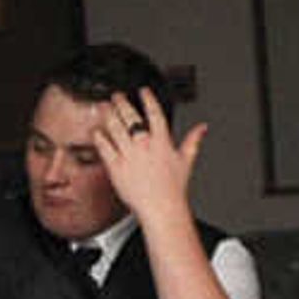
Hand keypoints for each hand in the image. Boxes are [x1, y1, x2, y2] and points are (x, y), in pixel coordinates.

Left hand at [89, 88, 205, 220]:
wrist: (160, 207)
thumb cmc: (173, 188)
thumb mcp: (186, 160)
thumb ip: (193, 140)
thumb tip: (202, 128)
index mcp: (162, 141)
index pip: (155, 113)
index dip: (148, 98)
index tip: (143, 90)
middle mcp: (144, 145)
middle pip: (130, 117)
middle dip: (122, 103)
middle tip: (116, 96)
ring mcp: (129, 155)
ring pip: (115, 128)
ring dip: (108, 115)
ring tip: (103, 107)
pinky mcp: (116, 167)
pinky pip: (104, 148)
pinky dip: (100, 137)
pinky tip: (96, 131)